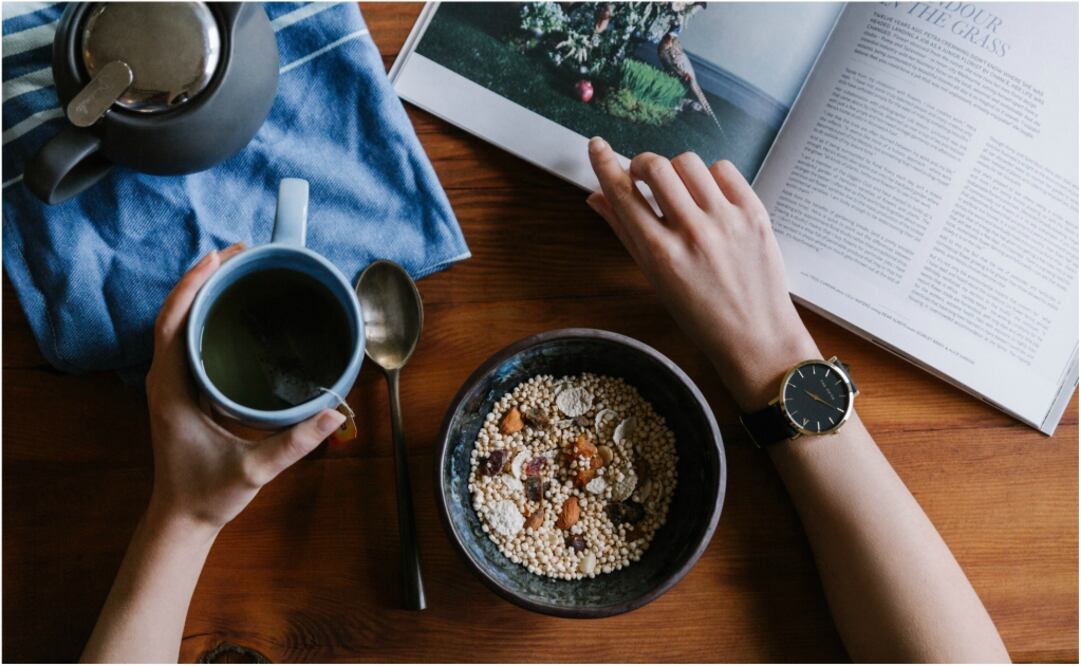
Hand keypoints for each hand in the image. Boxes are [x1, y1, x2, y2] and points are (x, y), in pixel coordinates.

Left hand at [144, 244, 344, 533]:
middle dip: (203, 278)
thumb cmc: (208, 494)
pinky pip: (188, 341)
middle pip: (175, 314)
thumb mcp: (254, 469)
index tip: (219, 258)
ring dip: (203, 294)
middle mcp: (166, 380)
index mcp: (172, 390)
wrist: (182, 519)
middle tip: (241, 254)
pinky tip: (233, 311)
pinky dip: (205, 317)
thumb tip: (334, 413)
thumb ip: (294, 442)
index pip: (172, 324)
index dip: (192, 286)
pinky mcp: (183, 391)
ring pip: (179, 325)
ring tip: (238, 270)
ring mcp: (172, 385)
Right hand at [585, 137, 818, 409]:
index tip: (596, 146)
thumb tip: (596, 198)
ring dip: (676, 170)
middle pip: (655, 166)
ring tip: (681, 191)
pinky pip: (724, 170)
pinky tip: (709, 196)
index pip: (622, 194)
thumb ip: (625, 234)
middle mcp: (692, 232)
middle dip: (642, 164)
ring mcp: (726, 220)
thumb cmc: (701, 316)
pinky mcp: (754, 213)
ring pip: (689, 162)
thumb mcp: (655, 279)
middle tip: (643, 176)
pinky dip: (710, 176)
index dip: (604, 164)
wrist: (756, 337)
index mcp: (661, 254)